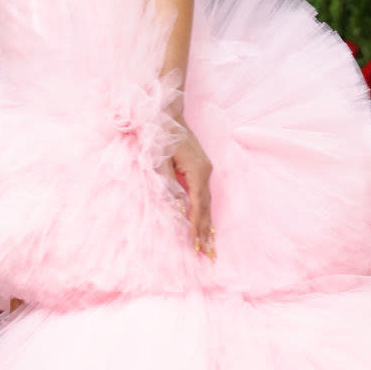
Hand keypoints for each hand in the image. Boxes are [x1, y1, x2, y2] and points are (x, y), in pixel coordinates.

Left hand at [171, 117, 214, 259]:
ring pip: (207, 203)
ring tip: (210, 247)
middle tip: (209, 256)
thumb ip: (168, 183)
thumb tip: (175, 208)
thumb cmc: (161, 135)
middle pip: (206, 207)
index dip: (195, 226)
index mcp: (196, 170)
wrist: (168, 113)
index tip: (194, 245)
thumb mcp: (160, 159)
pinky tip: (205, 224)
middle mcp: (205, 172)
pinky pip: (204, 195)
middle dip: (206, 232)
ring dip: (208, 225)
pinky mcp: (201, 168)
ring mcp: (205, 170)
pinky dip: (205, 212)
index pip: (197, 205)